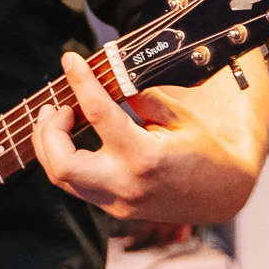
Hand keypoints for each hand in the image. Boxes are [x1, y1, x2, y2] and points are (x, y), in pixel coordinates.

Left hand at [33, 50, 265, 222]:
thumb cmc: (203, 150)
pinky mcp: (114, 209)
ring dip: (51, 146)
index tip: (70, 60)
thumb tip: (110, 78)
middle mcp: (125, 183)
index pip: (98, 114)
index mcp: (144, 155)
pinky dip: (66, 159)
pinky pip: (76, 185)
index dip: (80, 82)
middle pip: (60, 164)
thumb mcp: (177, 115)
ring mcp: (118, 202)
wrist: (220, 194)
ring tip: (59, 119)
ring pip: (60, 179)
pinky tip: (73, 140)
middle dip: (48, 131)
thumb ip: (141, 98)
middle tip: (58, 107)